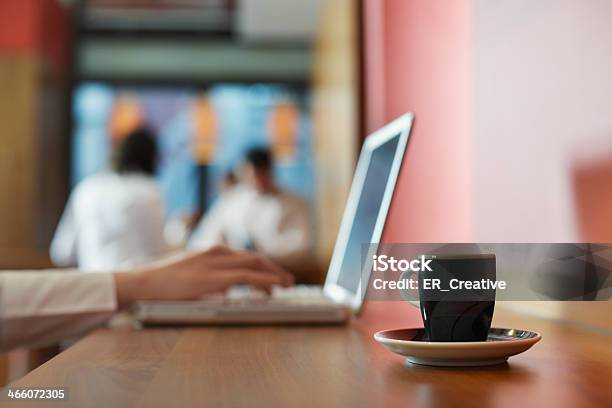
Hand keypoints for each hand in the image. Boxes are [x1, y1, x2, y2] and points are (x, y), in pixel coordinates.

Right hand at [114, 246, 293, 306]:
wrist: (143, 282)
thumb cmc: (162, 282)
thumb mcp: (188, 273)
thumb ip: (207, 276)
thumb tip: (223, 288)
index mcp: (211, 251)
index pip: (245, 256)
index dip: (263, 265)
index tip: (274, 274)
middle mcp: (217, 253)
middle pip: (255, 258)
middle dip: (274, 269)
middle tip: (287, 280)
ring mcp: (216, 264)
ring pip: (255, 265)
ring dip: (274, 275)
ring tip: (286, 285)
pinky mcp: (215, 278)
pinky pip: (248, 278)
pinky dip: (265, 281)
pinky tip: (273, 288)